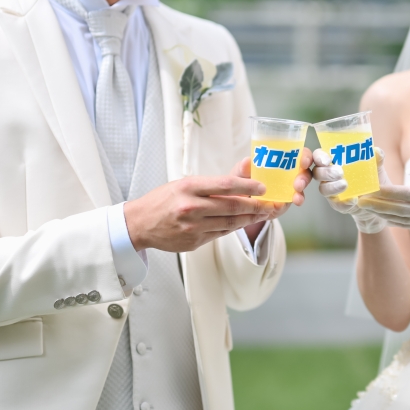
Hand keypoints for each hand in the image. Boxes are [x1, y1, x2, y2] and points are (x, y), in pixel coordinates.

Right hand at [125, 174, 272, 252]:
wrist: (140, 223)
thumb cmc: (165, 199)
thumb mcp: (186, 183)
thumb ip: (216, 181)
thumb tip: (248, 167)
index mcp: (188, 187)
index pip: (225, 185)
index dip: (248, 186)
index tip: (263, 187)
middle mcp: (190, 208)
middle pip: (232, 207)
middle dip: (256, 206)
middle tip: (270, 204)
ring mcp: (192, 228)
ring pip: (230, 224)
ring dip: (250, 219)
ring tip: (263, 214)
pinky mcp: (194, 243)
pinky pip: (221, 234)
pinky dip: (235, 228)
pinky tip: (244, 222)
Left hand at [232, 150, 311, 221]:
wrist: (238, 201)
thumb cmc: (241, 181)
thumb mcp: (240, 174)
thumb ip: (243, 168)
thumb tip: (247, 161)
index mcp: (279, 160)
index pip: (298, 154)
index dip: (305, 156)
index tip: (303, 162)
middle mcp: (288, 172)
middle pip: (305, 171)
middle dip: (304, 177)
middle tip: (298, 184)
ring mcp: (289, 187)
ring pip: (302, 187)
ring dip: (300, 192)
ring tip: (295, 198)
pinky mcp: (286, 201)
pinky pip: (293, 201)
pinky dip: (291, 203)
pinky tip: (283, 205)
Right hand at [311, 146, 389, 233]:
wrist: (377, 198)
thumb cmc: (371, 176)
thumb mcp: (376, 166)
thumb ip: (376, 158)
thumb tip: (377, 151)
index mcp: (333, 161)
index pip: (319, 156)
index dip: (319, 157)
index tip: (326, 159)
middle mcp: (328, 176)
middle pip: (317, 172)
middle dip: (326, 172)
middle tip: (339, 172)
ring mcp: (331, 191)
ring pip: (323, 189)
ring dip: (333, 187)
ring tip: (345, 184)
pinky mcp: (337, 204)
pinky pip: (336, 204)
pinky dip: (344, 202)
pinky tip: (353, 200)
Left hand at [356, 163, 409, 244]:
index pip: (409, 195)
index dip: (389, 192)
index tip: (373, 187)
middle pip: (401, 210)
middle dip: (379, 204)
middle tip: (360, 198)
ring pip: (404, 220)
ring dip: (384, 213)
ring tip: (367, 207)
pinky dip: (396, 220)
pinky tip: (385, 216)